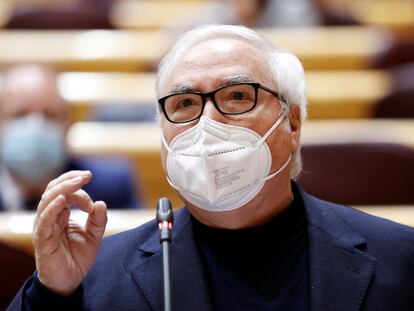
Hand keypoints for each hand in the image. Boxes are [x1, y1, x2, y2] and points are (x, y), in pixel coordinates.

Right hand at [33, 170, 107, 295]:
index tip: (93, 204)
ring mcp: (45, 227)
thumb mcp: (94, 236)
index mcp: (61, 214)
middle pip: (54, 190)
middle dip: (70, 179)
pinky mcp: (43, 239)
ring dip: (64, 188)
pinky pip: (44, 220)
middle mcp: (50, 217)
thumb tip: (101, 202)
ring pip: (48, 200)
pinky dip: (52, 208)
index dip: (80, 191)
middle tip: (87, 175)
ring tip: (78, 182)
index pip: (65, 192)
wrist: (70, 281)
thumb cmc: (78, 258)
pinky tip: (62, 199)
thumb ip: (98, 220)